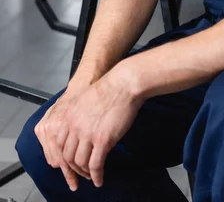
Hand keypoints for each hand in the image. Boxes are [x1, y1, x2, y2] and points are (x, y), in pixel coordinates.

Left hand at [55, 65, 143, 188]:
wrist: (124, 83)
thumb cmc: (110, 87)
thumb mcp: (86, 99)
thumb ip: (80, 115)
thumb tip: (83, 128)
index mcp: (69, 115)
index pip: (60, 144)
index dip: (66, 155)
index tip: (73, 160)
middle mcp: (74, 126)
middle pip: (67, 156)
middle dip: (74, 168)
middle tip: (83, 172)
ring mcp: (87, 134)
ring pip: (80, 163)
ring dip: (85, 173)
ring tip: (92, 176)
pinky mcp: (102, 140)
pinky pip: (95, 165)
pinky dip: (96, 176)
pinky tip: (99, 180)